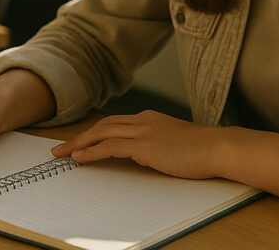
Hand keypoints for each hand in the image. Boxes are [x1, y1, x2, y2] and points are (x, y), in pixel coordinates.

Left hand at [51, 111, 219, 179]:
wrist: (218, 148)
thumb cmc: (202, 151)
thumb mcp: (175, 143)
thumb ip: (157, 145)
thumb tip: (143, 156)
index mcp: (150, 119)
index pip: (114, 123)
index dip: (94, 131)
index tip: (79, 141)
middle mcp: (143, 120)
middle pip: (102, 125)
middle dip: (80, 137)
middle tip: (60, 148)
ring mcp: (144, 131)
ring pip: (101, 133)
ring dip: (79, 144)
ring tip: (62, 154)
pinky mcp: (145, 146)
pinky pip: (110, 147)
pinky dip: (92, 152)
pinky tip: (80, 158)